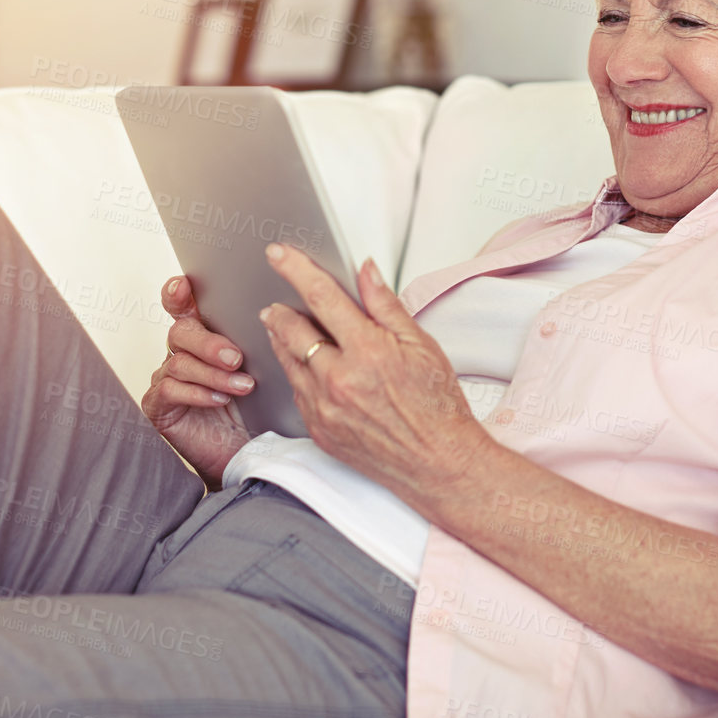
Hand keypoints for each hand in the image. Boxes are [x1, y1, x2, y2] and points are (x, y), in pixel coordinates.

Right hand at [141, 276, 255, 489]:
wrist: (244, 454)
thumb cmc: (252, 412)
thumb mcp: (259, 371)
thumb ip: (257, 343)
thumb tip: (279, 317)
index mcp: (202, 338)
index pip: (184, 307)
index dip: (178, 294)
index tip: (183, 285)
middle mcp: (180, 354)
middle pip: (181, 332)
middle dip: (209, 343)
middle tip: (236, 357)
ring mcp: (166, 379)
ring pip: (179, 362)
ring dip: (214, 374)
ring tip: (242, 385)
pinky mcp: (158, 407)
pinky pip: (170, 390)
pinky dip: (198, 393)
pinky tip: (219, 401)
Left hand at [258, 245, 490, 513]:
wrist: (438, 463)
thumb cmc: (437, 406)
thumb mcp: (420, 344)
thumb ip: (386, 304)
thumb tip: (366, 271)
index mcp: (366, 351)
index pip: (320, 296)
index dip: (295, 269)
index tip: (279, 255)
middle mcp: (339, 380)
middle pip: (290, 329)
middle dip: (280, 309)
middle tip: (278, 301)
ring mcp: (325, 408)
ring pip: (287, 361)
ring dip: (283, 340)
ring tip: (287, 328)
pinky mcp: (319, 431)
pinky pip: (296, 392)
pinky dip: (297, 374)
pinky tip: (309, 368)